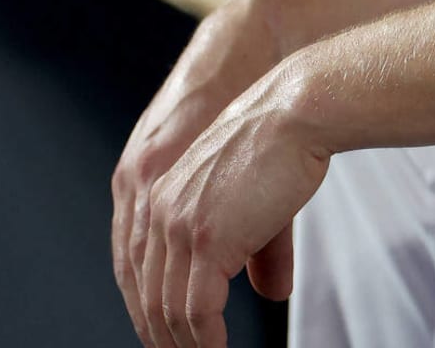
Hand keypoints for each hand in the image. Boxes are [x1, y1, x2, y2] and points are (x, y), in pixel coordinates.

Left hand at [126, 60, 330, 347]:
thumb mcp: (258, 200)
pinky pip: (196, 308)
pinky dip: (204, 340)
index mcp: (161, 196)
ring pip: (167, 308)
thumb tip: (271, 293)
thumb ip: (257, 252)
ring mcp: (179, 225)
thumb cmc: (286, 142)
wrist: (296, 110)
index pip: (138, 270)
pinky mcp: (206, 238)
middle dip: (162, 337)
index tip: (168, 337)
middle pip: (145, 296)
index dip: (149, 312)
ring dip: (183, 345)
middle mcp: (159, 211)